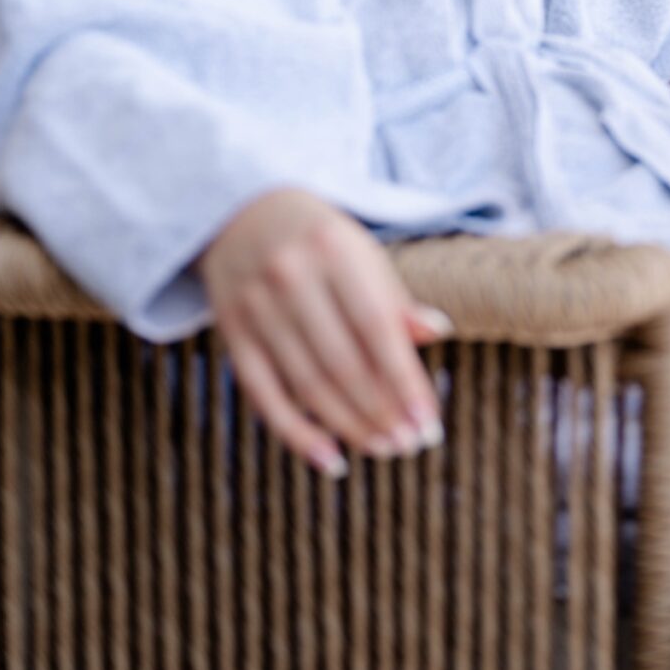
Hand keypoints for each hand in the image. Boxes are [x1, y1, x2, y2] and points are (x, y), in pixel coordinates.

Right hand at [202, 187, 450, 476]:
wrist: (243, 210)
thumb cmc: (320, 241)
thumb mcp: (361, 254)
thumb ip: (394, 298)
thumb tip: (437, 332)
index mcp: (333, 248)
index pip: (376, 326)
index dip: (405, 380)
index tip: (429, 424)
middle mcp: (290, 274)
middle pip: (342, 362)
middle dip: (381, 412)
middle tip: (409, 445)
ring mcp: (255, 304)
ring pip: (307, 384)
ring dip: (349, 427)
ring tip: (383, 449)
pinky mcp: (231, 330)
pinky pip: (264, 395)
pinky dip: (296, 433)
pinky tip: (330, 459)